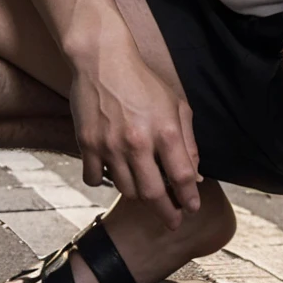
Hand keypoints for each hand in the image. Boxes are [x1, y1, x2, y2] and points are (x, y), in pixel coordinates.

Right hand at [68, 0, 200, 228]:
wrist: (102, 60)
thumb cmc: (143, 81)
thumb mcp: (175, 105)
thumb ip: (187, 141)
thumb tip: (195, 176)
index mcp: (165, 131)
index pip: (182, 177)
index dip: (190, 198)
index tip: (192, 208)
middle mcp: (138, 142)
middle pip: (153, 194)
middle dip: (166, 214)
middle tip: (172, 222)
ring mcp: (110, 146)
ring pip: (125, 190)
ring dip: (137, 195)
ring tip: (144, 189)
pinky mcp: (88, 144)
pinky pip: (95, 179)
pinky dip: (104, 182)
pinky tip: (112, 172)